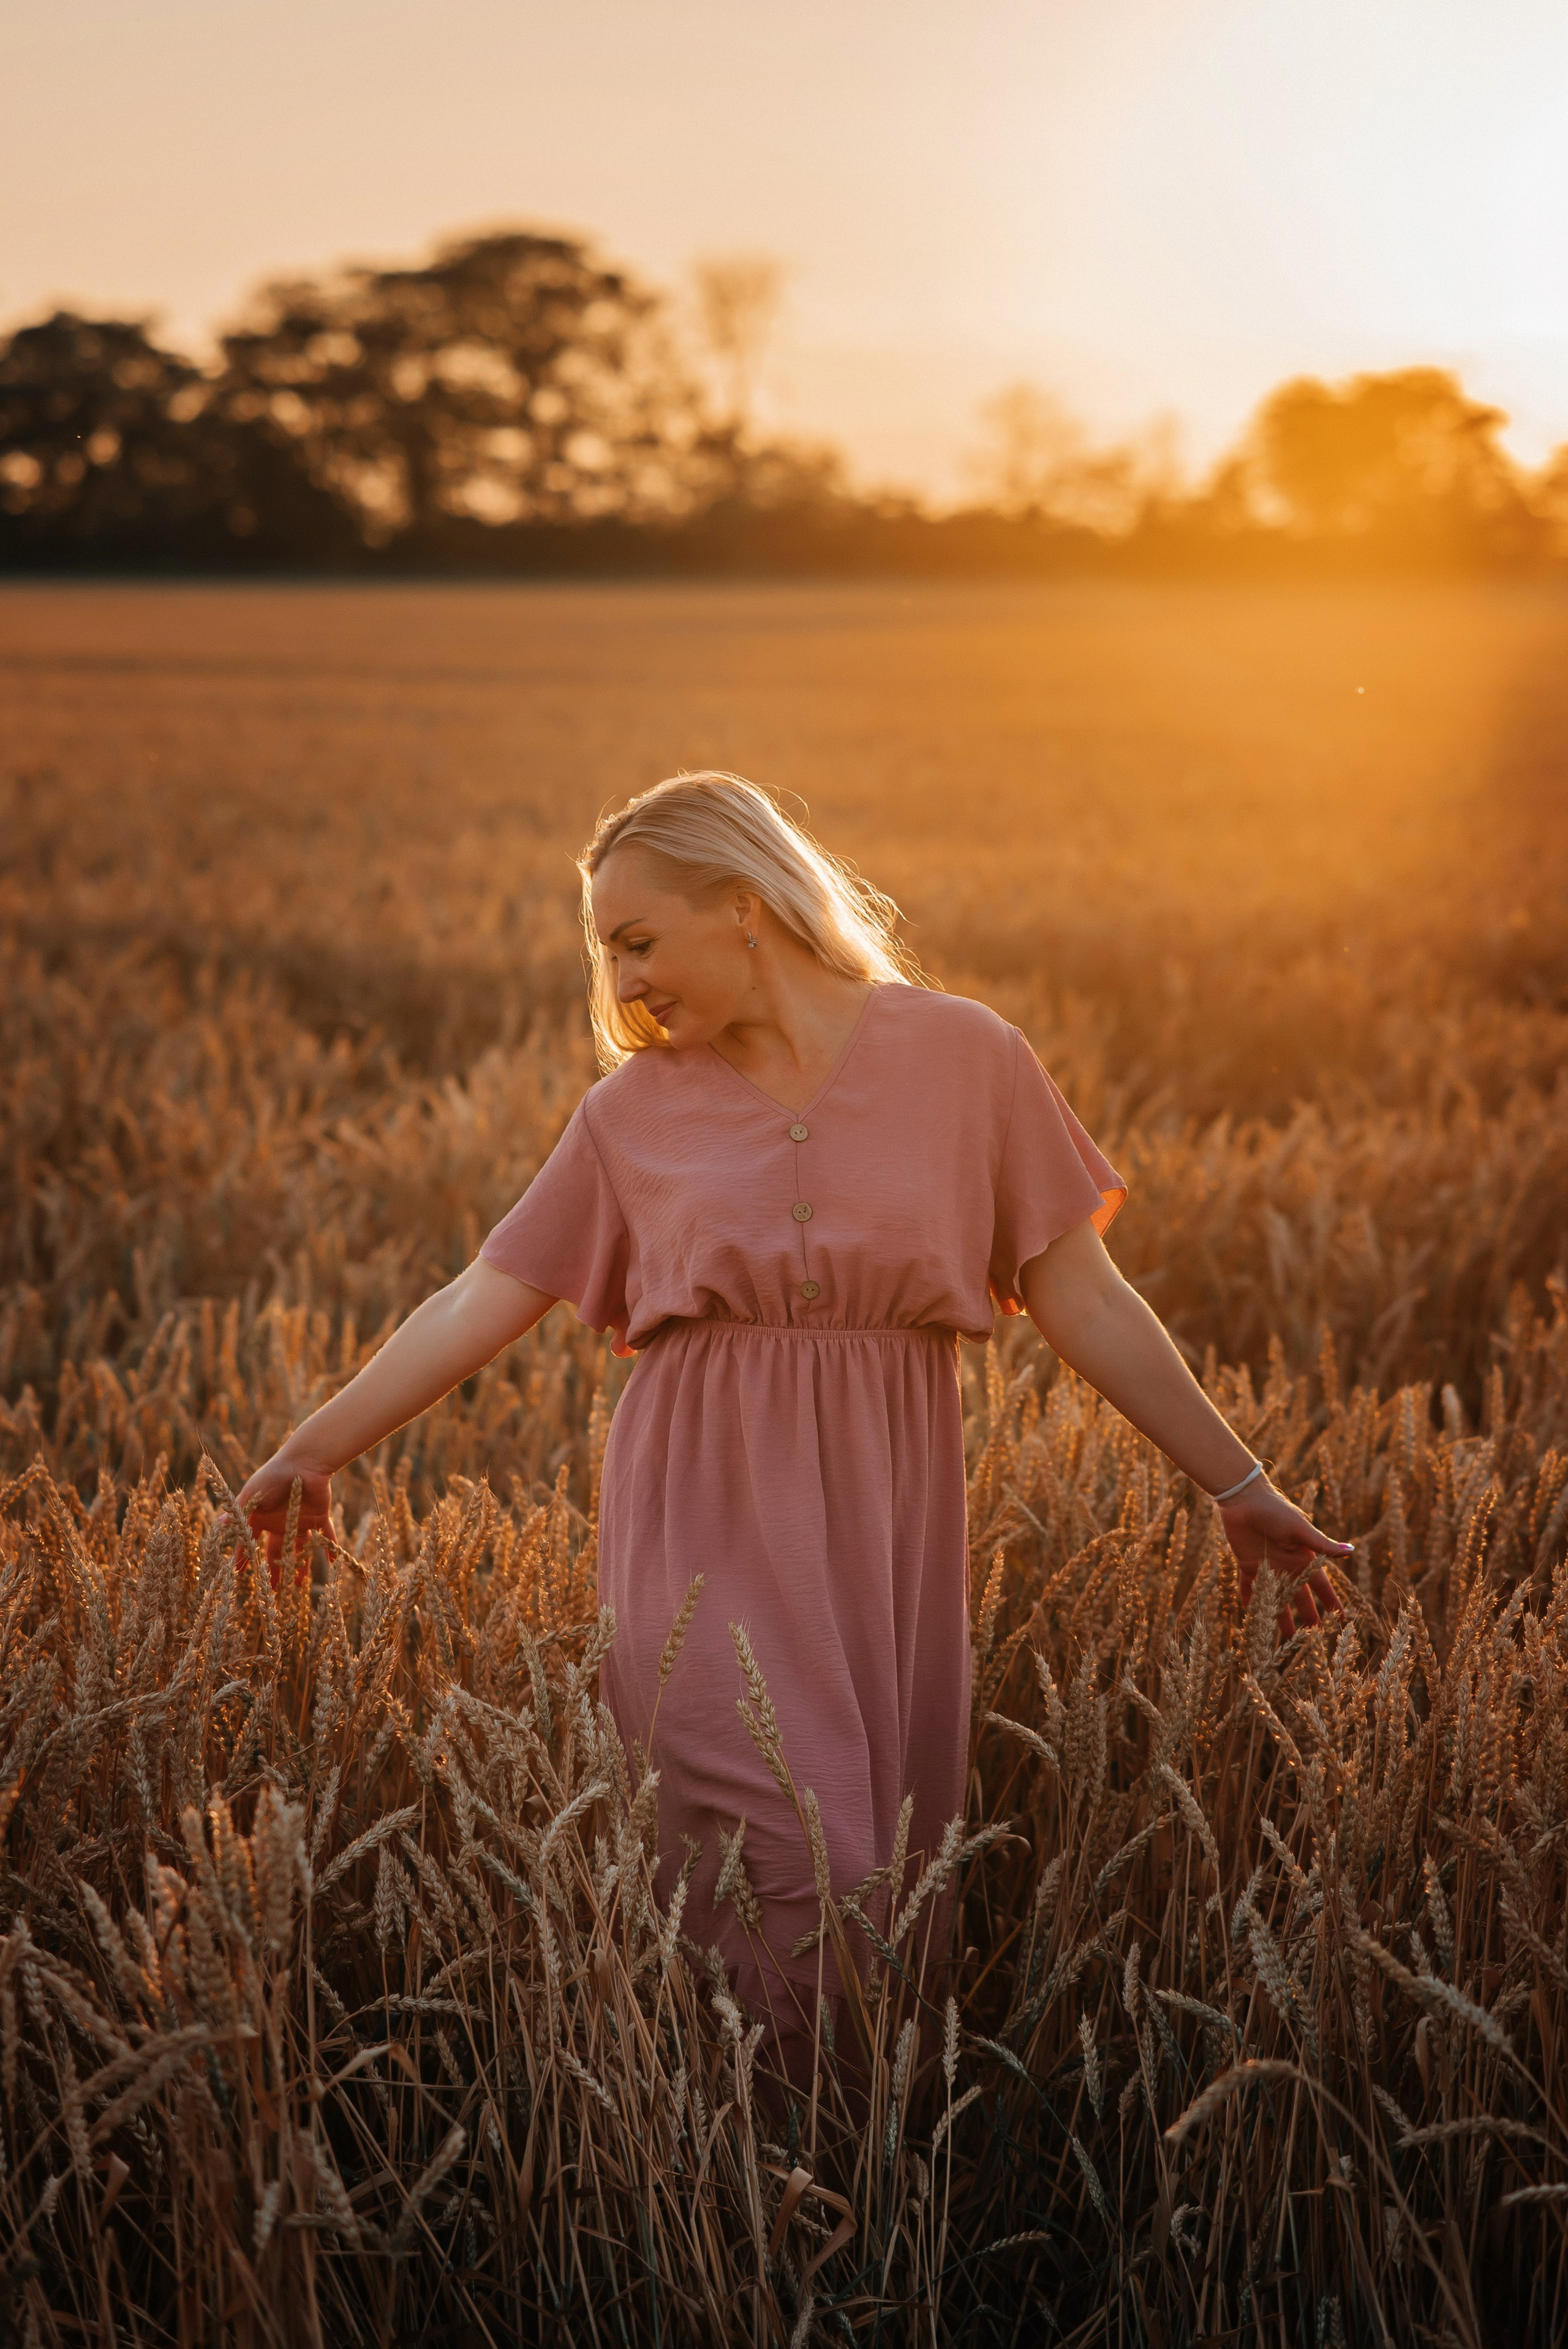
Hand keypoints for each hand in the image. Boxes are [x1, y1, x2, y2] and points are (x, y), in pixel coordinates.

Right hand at [230, 1452, 333, 1578]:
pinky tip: (333, 1562)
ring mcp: (301, 1521)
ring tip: (298, 1584)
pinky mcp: (319, 1517)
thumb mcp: (253, 1495)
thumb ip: (240, 1511)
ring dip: (300, 1566)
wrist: (303, 1461)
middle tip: (273, 1590)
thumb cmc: (273, 1476)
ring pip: (300, 1549)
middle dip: (274, 1570)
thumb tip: (220, 1523)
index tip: (239, 1573)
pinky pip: (327, 1536)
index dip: (244, 1557)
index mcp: (263, 1518)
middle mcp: (281, 1522)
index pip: (251, 1542)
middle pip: (276, 1552)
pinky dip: (330, 1547)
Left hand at [1221, 1478, 1351, 1640]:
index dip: (1331, 1603)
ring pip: (1275, 1598)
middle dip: (1308, 1617)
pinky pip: (1248, 1587)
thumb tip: (1351, 1552)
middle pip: (1300, 1597)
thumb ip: (1322, 1545)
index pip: (1321, 1587)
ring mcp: (1267, 1567)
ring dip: (1279, 1616)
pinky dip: (1249, 1600)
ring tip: (1284, 1639)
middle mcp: (1288, 1566)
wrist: (1245, 1499)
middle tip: (1311, 1640)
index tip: (1342, 1620)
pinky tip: (1250, 1615)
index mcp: (1304, 1559)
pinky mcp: (1247, 1564)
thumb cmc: (1276, 1510)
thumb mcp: (1300, 1529)